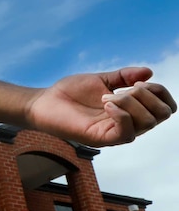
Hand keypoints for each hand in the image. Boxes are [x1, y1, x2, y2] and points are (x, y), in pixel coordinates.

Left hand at [26, 67, 175, 146]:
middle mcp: (128, 123)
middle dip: (147, 95)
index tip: (137, 81)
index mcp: (131, 110)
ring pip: (147, 122)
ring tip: (106, 97)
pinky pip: (126, 133)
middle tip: (123, 89)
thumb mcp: (101, 80)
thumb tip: (149, 71)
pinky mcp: (101, 139)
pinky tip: (107, 104)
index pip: (165, 107)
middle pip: (162, 115)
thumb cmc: (70, 92)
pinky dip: (122, 115)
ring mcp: (115, 133)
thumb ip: (124, 76)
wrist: (44, 102)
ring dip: (131, 102)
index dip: (159, 91)